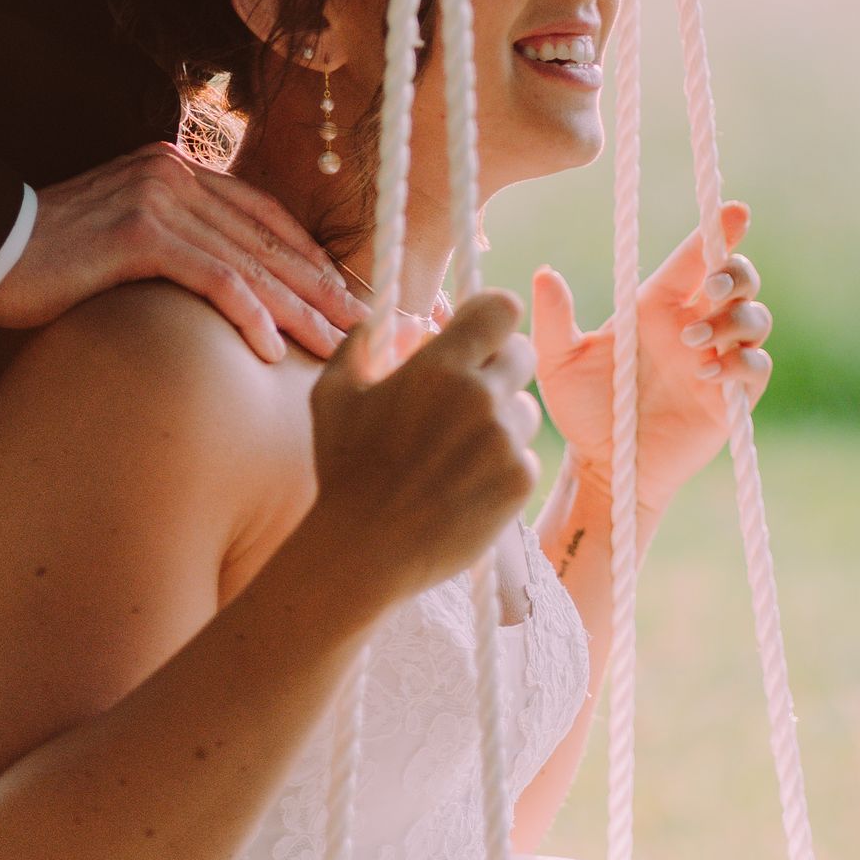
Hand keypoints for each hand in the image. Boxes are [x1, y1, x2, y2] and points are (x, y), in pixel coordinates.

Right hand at [0, 144, 363, 360]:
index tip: (341, 292)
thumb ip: (167, 243)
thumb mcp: (118, 239)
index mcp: (172, 167)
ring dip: (297, 308)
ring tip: (333, 347)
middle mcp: (172, 173)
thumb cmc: (45, 259)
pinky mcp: (137, 234)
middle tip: (361, 325)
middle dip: (317, 285)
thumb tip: (218, 286)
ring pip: (247, 261)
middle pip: (264, 237)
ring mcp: (156, 199)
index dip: (305, 253)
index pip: (259, 212)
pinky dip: (248, 315)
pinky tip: (271, 350)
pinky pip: (212, 279)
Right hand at [305, 291, 540, 612]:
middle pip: (523, 353)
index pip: (502, 308)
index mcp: (439, 366)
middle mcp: (480, 397)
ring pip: (526, 409)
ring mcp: (504, 442)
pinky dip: (503, 466)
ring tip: (458, 448)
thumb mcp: (333, 394)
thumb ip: (358, 344)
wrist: (365, 550)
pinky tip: (464, 482)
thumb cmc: (344, 469)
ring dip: (502, 419)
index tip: (478, 332)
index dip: (493, 316)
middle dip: (500, 364)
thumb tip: (375, 320)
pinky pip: (526, 457)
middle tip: (472, 389)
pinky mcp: (518, 483)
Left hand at [531, 202, 771, 519]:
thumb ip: (553, 320)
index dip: (719, 230)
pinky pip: (756, 368)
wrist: (605, 466)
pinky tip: (707, 373)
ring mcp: (715, 360)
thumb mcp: (558, 362)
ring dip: (734, 321)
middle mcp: (692, 325)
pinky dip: (742, 363)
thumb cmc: (582, 410)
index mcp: (656, 305)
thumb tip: (544, 274)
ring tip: (694, 343)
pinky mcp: (731, 399)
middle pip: (737, 280)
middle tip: (709, 288)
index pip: (695, 257)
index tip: (735, 210)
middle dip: (735, 273)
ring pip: (755, 319)